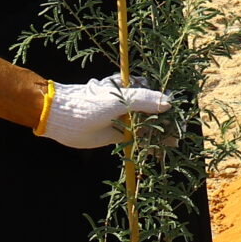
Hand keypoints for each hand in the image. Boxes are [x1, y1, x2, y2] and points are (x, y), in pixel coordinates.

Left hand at [41, 76, 172, 148]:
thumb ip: (143, 100)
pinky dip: (147, 145)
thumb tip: (168, 103)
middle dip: (166, 125)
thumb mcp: (118, 100)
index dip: (168, 107)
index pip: (156, 96)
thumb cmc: (88, 103)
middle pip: (154, 114)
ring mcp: (124, 119)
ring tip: (169, 147)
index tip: (179, 118)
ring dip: (158, 137)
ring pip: (147, 128)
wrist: (61, 118)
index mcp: (130, 89)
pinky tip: (156, 152)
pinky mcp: (117, 134)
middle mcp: (129, 103)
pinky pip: (136, 139)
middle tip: (175, 138)